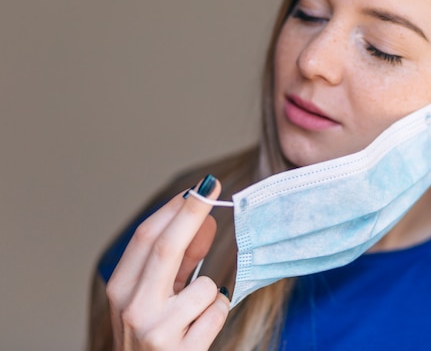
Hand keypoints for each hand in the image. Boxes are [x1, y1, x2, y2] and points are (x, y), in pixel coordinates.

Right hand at [106, 175, 229, 350]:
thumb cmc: (154, 335)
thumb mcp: (156, 296)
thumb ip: (180, 261)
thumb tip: (205, 221)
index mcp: (120, 288)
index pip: (146, 237)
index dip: (176, 209)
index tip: (200, 188)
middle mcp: (131, 307)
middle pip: (165, 247)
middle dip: (192, 212)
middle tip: (213, 188)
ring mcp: (154, 331)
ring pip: (204, 286)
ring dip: (211, 291)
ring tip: (196, 312)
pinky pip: (217, 312)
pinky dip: (217, 313)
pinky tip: (201, 329)